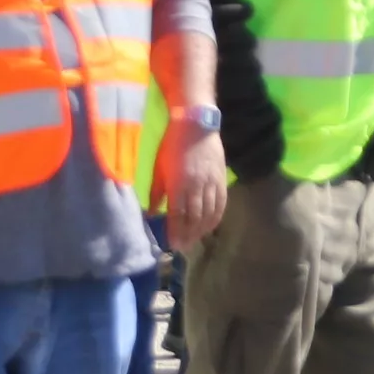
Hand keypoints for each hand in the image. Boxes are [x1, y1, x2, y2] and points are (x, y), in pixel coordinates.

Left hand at [159, 123, 229, 242]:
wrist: (196, 125)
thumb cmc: (172, 145)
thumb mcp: (158, 168)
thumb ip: (156, 193)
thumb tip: (151, 214)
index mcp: (179, 183)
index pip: (178, 214)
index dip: (176, 231)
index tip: (172, 244)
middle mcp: (197, 186)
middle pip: (195, 218)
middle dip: (188, 235)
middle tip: (183, 248)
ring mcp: (211, 183)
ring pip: (209, 214)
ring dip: (202, 230)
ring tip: (195, 240)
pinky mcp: (222, 179)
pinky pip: (221, 204)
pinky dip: (215, 218)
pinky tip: (210, 226)